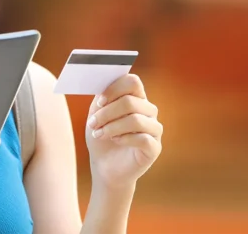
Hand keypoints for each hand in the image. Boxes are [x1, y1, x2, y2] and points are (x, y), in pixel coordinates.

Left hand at [85, 74, 162, 190]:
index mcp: (136, 98)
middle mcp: (149, 111)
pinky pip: (142, 138)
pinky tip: (115, 141)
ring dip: (112, 126)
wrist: (104, 166)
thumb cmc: (101, 137)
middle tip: (92, 123)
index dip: (114, 89)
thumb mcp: (97, 114)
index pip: (133, 81)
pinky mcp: (155, 148)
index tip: (99, 102)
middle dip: (107, 112)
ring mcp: (154, 129)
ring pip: (135, 119)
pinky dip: (124, 139)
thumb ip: (102, 97)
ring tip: (99, 134)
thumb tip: (101, 82)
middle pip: (131, 101)